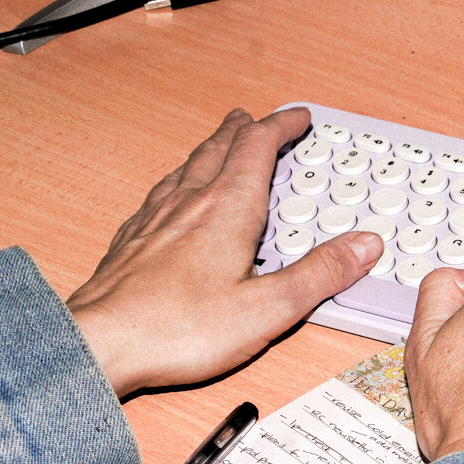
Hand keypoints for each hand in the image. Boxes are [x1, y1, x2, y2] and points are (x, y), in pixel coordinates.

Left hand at [67, 108, 382, 396]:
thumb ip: (320, 273)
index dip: (281, 126)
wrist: (101, 344)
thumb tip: (363, 244)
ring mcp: (154, 220)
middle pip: (218, 149)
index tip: (298, 118)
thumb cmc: (178, 329)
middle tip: (254, 119)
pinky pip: (160, 195)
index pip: (257, 148)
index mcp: (227, 210)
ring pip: (186, 168)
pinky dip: (179, 182)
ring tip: (218, 144)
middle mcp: (188, 204)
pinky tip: (173, 195)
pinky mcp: (131, 243)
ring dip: (209, 149)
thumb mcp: (270, 308)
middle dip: (242, 130)